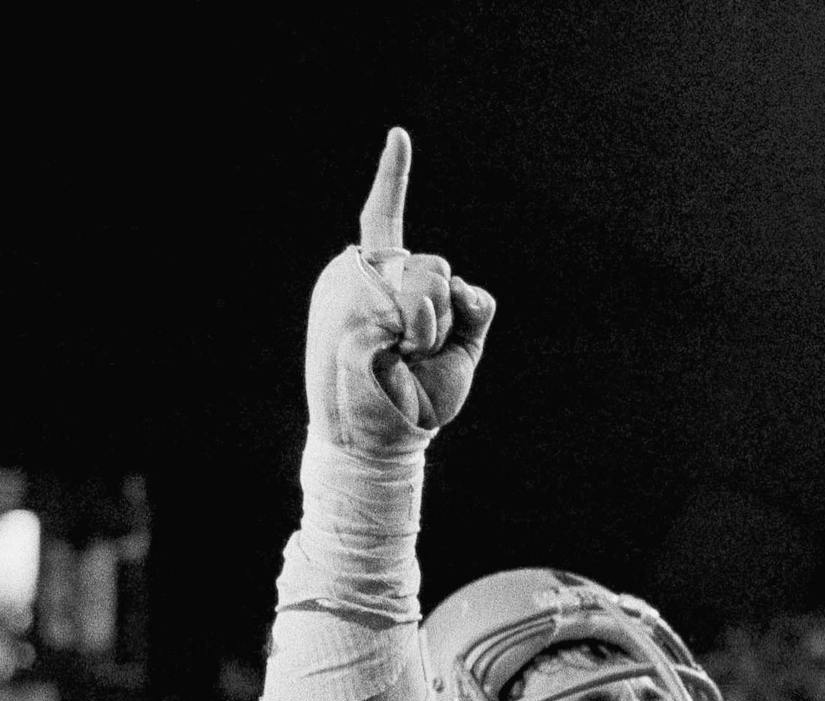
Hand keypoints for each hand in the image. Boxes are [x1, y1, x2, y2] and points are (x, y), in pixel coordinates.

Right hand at [305, 128, 496, 451]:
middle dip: (442, 313)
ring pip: (431, 278)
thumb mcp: (460, 351)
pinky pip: (416, 293)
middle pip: (434, 264)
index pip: (386, 220)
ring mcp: (352, 285)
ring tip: (401, 355)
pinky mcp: (353, 299)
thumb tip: (467, 285)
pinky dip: (423, 326)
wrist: (380, 442)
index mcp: (378, 282)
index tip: (399, 136)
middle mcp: (360, 275)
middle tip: (411, 353)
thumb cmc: (414, 400)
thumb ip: (471, 309)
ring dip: (432, 326)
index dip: (392, 178)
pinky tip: (397, 349)